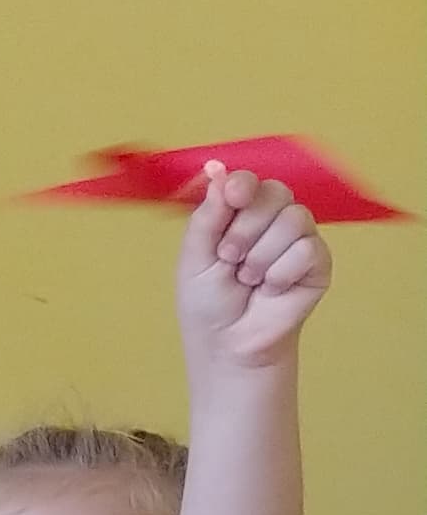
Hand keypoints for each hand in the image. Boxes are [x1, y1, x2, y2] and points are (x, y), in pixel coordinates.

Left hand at [178, 161, 329, 370]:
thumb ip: (207, 217)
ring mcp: (298, 238)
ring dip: (261, 256)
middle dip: (245, 229)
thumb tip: (218, 170)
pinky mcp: (319, 261)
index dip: (243, 184)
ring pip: (293, 219)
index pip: (249, 182)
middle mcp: (272, 220)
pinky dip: (281, 273)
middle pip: (275, 193)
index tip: (233, 195)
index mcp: (239, 215)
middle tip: (229, 258)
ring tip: (249, 280)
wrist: (228, 344)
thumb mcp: (194, 259)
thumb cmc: (208, 303)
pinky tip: (271, 289)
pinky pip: (307, 248)